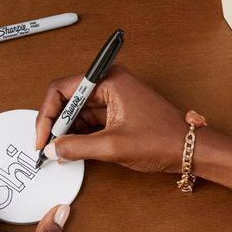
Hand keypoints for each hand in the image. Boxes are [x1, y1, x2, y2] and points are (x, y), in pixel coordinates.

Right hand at [36, 64, 205, 172]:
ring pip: (77, 112)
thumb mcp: (113, 146)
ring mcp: (113, 97)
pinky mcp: (116, 111)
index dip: (48, 114)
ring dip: (67, 131)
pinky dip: (79, 135)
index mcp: (109, 80)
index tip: (42, 137)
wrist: (189, 150)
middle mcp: (109, 83)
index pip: (62, 89)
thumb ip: (77, 147)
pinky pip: (89, 120)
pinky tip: (74, 149)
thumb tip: (52, 149)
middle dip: (56, 124)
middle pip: (67, 99)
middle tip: (47, 147)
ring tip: (60, 151)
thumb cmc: (162, 139)